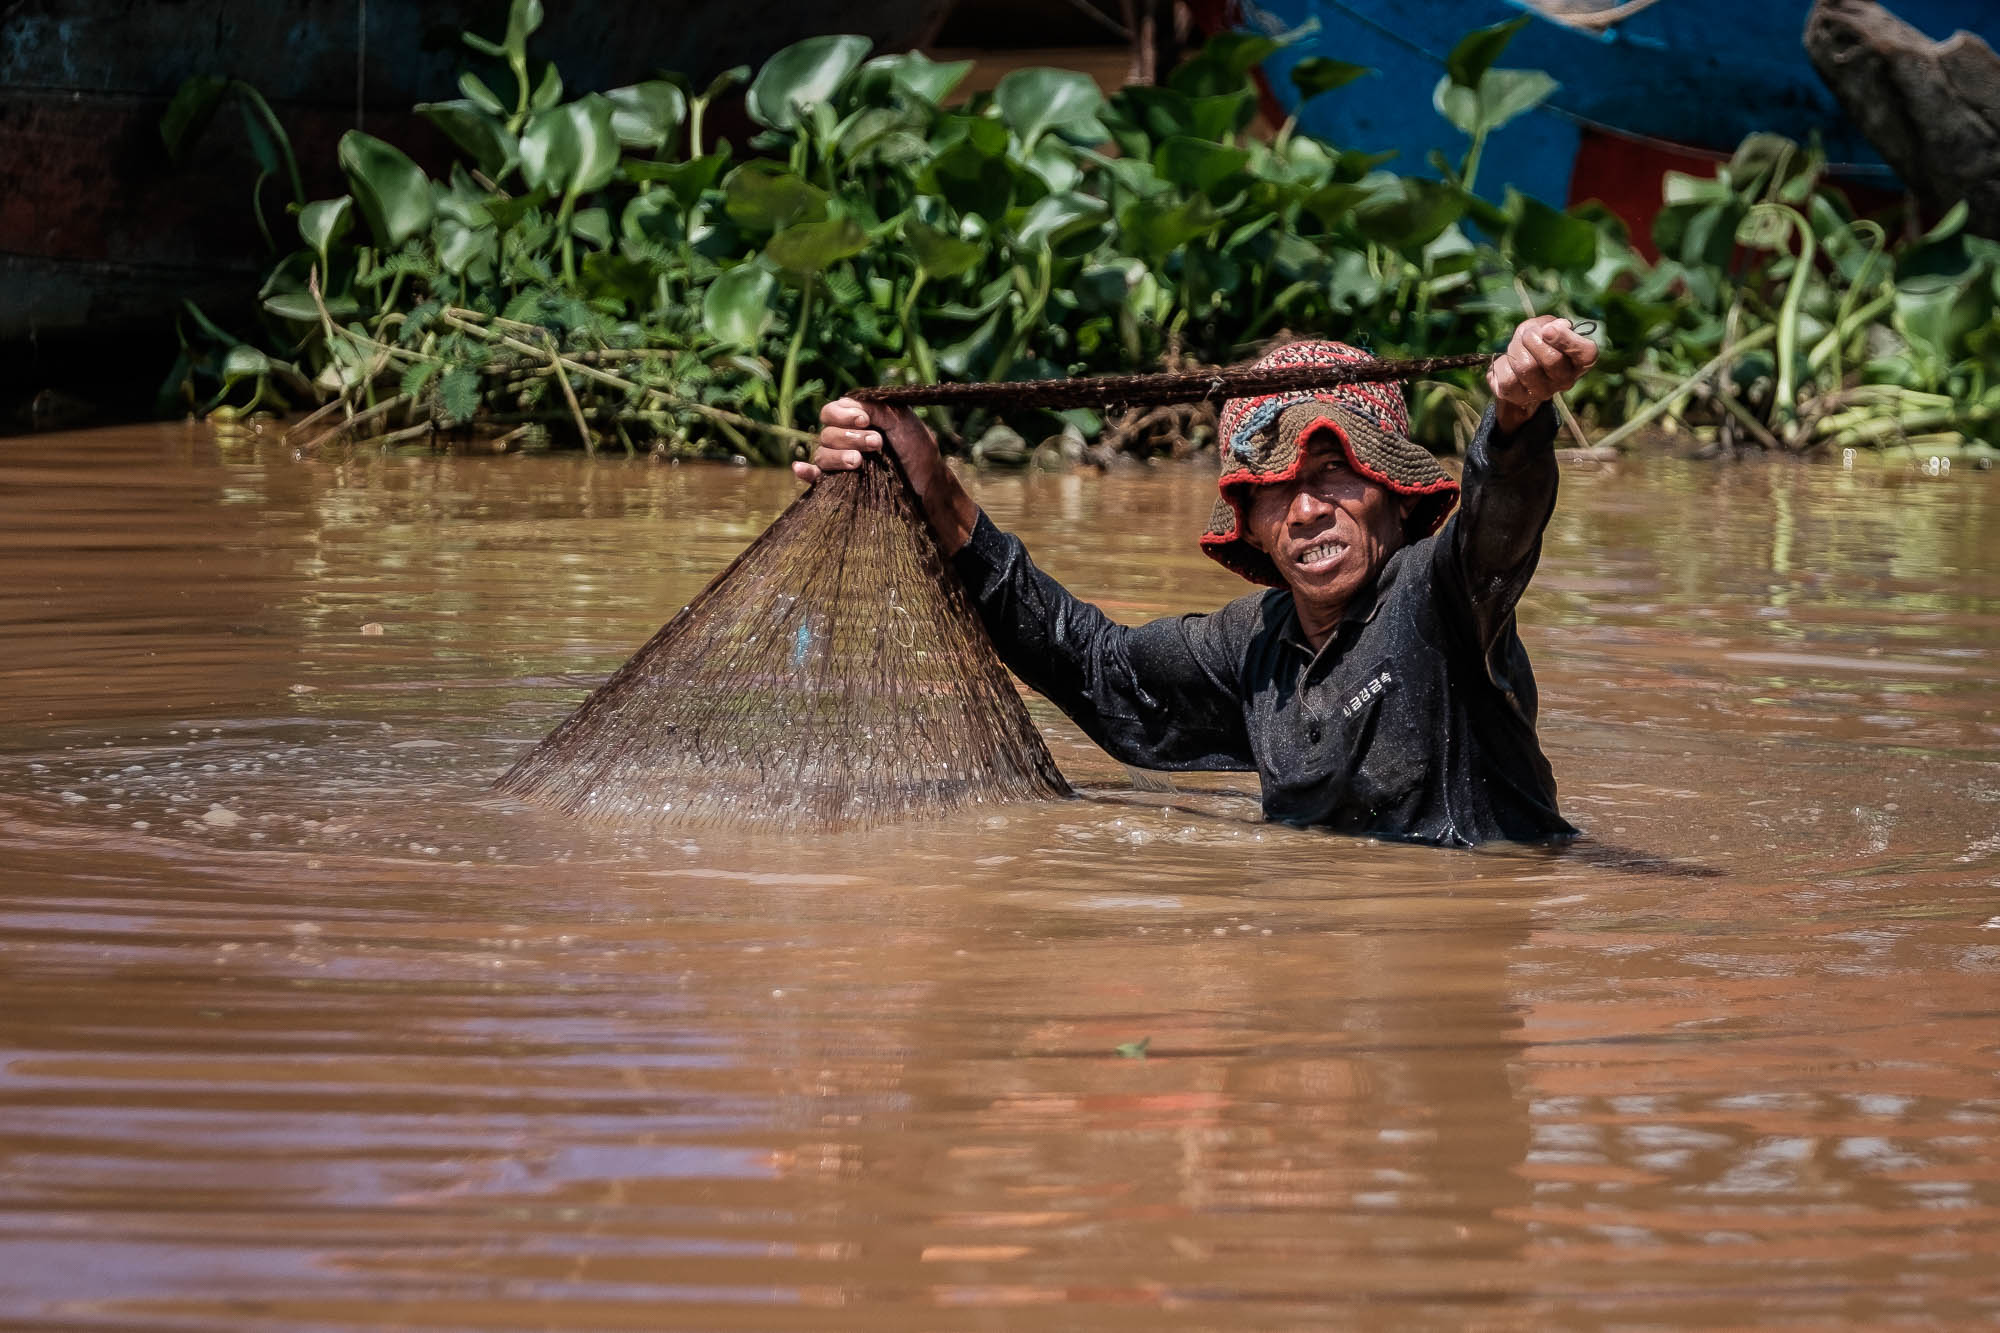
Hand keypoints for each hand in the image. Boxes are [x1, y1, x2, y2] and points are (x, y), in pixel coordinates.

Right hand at [797, 397, 978, 553]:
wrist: (929, 485)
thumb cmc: (918, 450)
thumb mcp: (902, 420)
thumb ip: (876, 407)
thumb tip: (849, 404)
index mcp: (858, 421)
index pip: (832, 411)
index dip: (843, 415)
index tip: (864, 421)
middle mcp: (846, 440)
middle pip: (827, 433)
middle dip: (850, 437)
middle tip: (877, 444)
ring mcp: (842, 463)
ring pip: (822, 454)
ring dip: (838, 456)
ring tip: (860, 462)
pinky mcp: (840, 485)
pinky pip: (815, 478)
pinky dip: (805, 473)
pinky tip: (801, 469)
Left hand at [1488, 316, 1597, 433]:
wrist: (1518, 367)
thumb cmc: (1537, 342)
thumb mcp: (1546, 327)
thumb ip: (1551, 325)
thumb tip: (1550, 330)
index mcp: (1581, 360)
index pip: (1586, 353)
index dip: (1566, 339)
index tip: (1549, 329)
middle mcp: (1567, 380)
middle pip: (1552, 359)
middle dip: (1532, 339)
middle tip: (1527, 336)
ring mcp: (1544, 393)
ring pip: (1526, 367)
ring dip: (1515, 349)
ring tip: (1516, 348)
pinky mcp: (1521, 399)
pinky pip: (1507, 379)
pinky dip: (1502, 365)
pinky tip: (1508, 364)